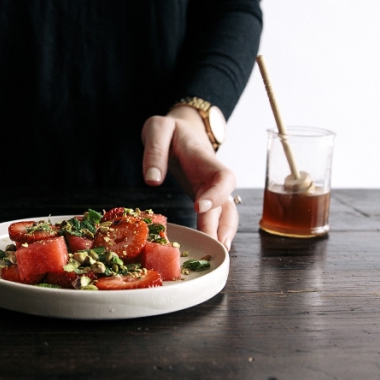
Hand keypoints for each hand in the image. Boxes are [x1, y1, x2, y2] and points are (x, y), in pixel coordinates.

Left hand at [141, 106, 238, 247]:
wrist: (182, 127)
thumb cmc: (170, 129)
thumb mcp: (158, 129)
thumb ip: (155, 151)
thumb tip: (152, 179)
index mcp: (204, 159)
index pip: (222, 177)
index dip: (216, 194)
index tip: (200, 207)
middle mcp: (213, 176)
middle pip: (228, 202)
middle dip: (223, 224)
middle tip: (216, 246)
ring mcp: (211, 188)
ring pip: (226, 211)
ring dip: (224, 231)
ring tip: (219, 251)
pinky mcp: (205, 196)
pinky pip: (215, 214)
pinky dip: (215, 230)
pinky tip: (210, 245)